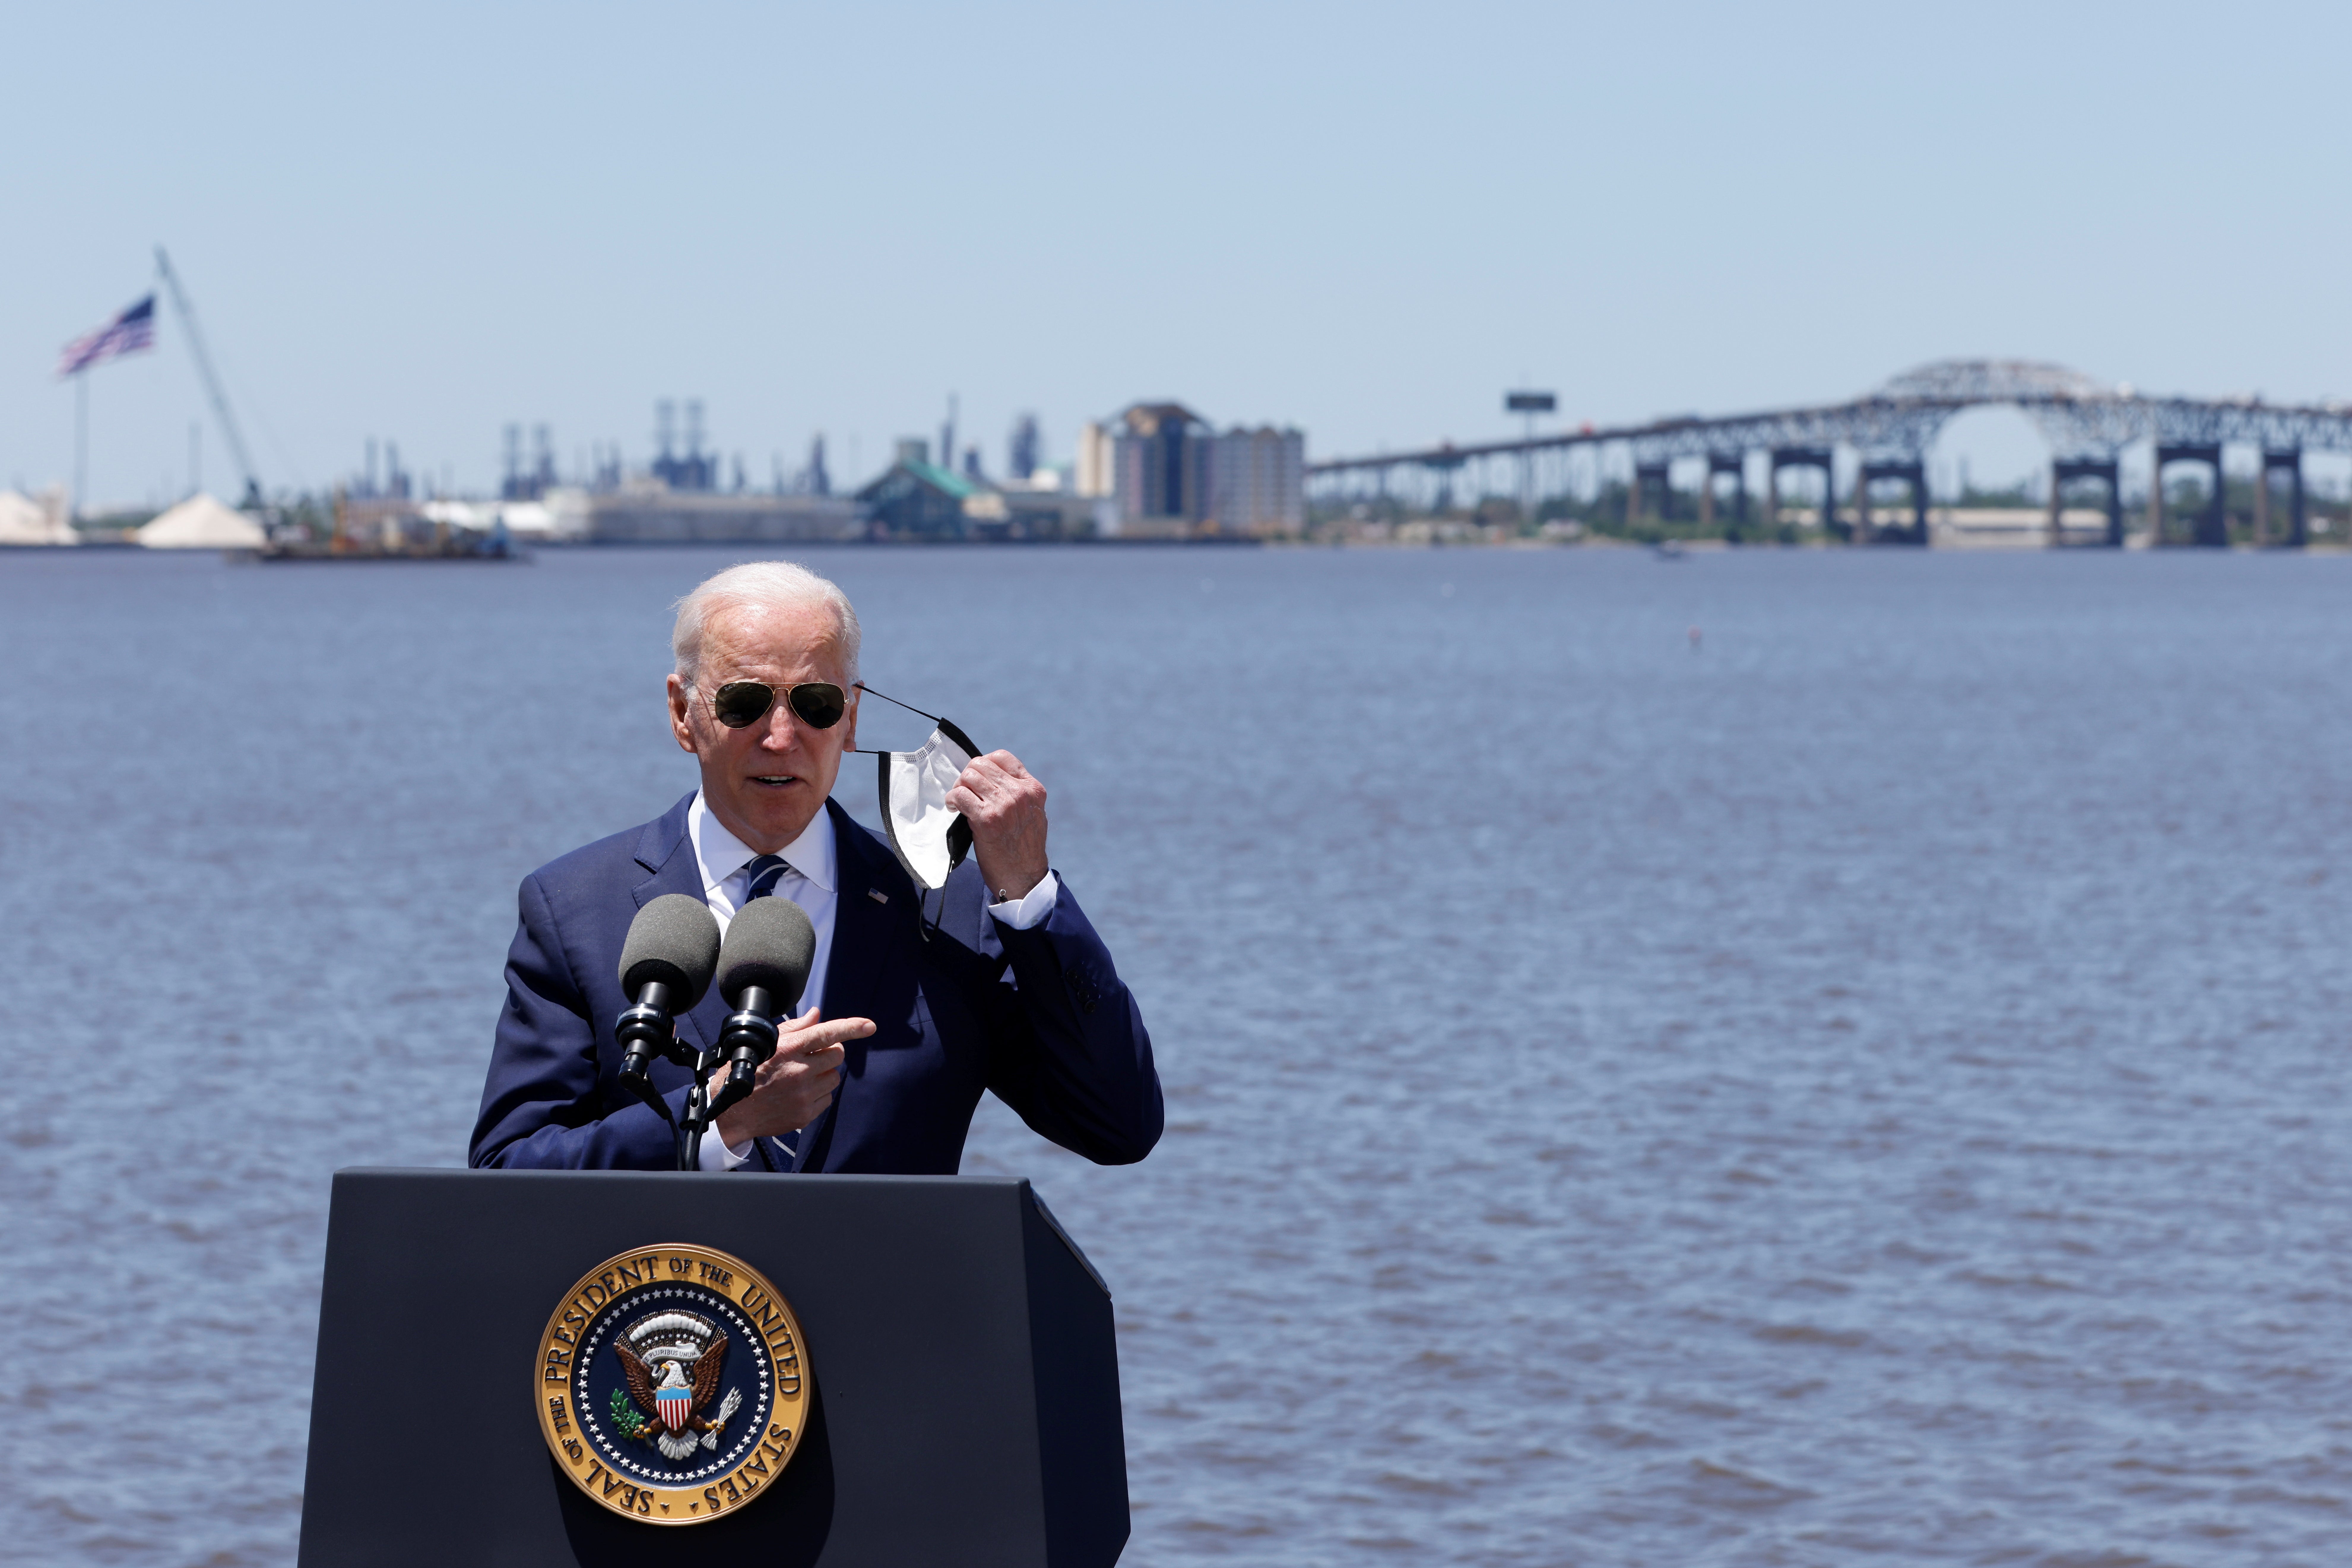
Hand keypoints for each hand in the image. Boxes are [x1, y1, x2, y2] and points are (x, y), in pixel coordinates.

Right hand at [710, 1007, 874, 1146]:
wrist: (732, 1112)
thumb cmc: (748, 1071)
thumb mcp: (765, 1044)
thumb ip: (795, 1028)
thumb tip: (817, 1015)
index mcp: (788, 1049)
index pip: (826, 1033)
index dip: (851, 1027)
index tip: (869, 1026)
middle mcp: (798, 1071)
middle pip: (837, 1054)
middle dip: (829, 1052)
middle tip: (812, 1056)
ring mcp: (803, 1095)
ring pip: (835, 1076)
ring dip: (824, 1073)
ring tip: (802, 1076)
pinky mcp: (805, 1114)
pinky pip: (827, 1098)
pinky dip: (818, 1093)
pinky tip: (799, 1093)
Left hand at [948, 749, 1048, 901]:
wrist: (1024, 877)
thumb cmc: (1023, 848)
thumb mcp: (1032, 813)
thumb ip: (1018, 793)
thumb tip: (989, 779)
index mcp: (1033, 788)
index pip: (1002, 757)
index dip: (983, 764)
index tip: (977, 780)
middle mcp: (1020, 793)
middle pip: (980, 764)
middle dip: (967, 776)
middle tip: (963, 792)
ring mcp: (1004, 805)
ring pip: (968, 776)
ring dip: (958, 788)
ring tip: (958, 802)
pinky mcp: (987, 819)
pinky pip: (960, 795)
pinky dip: (952, 800)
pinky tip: (954, 808)